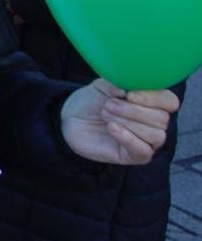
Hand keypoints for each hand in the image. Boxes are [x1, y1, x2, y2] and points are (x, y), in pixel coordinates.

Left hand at [61, 79, 178, 164]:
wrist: (71, 118)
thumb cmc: (91, 101)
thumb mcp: (102, 86)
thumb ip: (117, 83)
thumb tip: (127, 90)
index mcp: (152, 104)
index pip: (170, 102)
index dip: (154, 98)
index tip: (129, 94)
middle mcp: (154, 124)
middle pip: (162, 119)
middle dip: (133, 110)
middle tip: (108, 105)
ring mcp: (146, 141)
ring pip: (156, 135)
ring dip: (129, 123)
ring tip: (106, 115)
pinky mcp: (134, 156)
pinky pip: (144, 151)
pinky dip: (128, 138)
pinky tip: (111, 128)